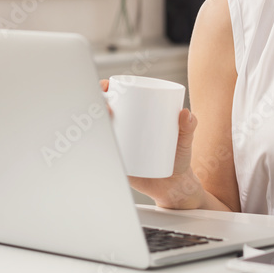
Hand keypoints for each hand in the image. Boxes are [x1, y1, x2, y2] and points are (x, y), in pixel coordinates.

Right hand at [100, 80, 202, 208]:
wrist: (174, 186)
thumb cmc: (178, 157)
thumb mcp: (184, 140)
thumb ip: (189, 127)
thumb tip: (185, 113)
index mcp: (136, 117)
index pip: (115, 98)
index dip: (104, 89)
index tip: (107, 87)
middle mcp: (123, 129)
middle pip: (101, 113)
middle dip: (96, 105)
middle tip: (108, 109)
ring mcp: (118, 146)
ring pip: (98, 134)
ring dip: (91, 126)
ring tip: (102, 125)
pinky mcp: (115, 163)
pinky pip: (99, 155)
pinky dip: (90, 150)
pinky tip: (84, 145)